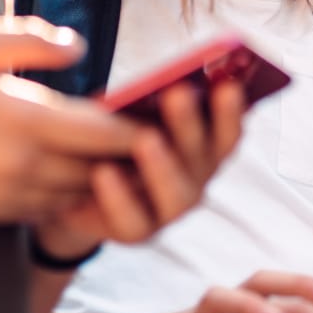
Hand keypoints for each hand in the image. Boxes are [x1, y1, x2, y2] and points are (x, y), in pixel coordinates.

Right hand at [0, 16, 139, 224]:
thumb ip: (34, 40)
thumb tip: (83, 49)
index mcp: (22, 118)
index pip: (104, 133)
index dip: (139, 127)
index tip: (163, 114)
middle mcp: (20, 166)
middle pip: (99, 169)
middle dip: (126, 155)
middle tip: (154, 135)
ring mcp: (4, 197)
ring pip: (76, 194)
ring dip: (97, 177)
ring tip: (119, 154)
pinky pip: (45, 209)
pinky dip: (64, 192)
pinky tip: (72, 170)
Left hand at [33, 77, 246, 259]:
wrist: (80, 187)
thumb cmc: (117, 137)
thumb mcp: (134, 114)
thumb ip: (154, 100)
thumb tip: (161, 81)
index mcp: (206, 147)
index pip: (228, 131)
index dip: (232, 111)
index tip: (227, 84)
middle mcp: (197, 179)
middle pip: (203, 156)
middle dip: (190, 124)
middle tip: (177, 93)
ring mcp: (171, 210)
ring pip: (177, 194)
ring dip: (163, 165)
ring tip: (145, 139)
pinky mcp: (138, 232)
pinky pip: (133, 220)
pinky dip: (119, 197)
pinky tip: (103, 171)